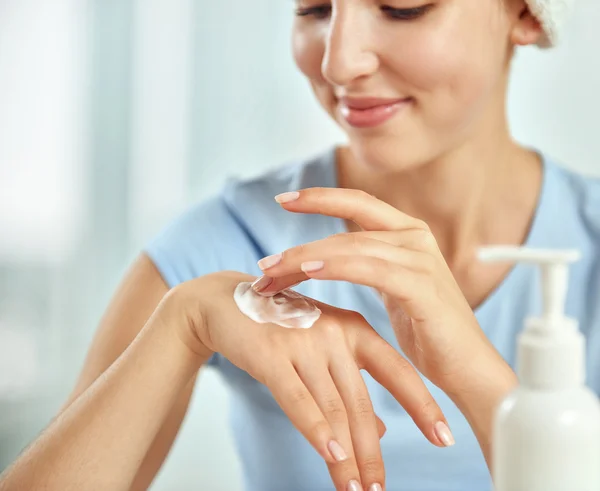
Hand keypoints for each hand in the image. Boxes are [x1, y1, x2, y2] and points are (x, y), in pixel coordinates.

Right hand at [168, 271, 450, 490]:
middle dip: (373, 453)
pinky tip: (332, 457)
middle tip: (379, 489)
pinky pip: (298, 399)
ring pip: (333, 408)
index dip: (421, 406)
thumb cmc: (278, 326)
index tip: (445, 438)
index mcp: (353, 329)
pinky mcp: (272, 354)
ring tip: (355, 490)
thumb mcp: (321, 349)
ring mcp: (303, 343)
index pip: (397, 372)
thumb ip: (349, 385)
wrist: (225, 302)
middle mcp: (334, 334)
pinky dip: (316, 431)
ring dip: (346, 456)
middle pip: (362, 402)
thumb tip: (377, 432)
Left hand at [253, 188, 506, 396]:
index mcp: (407, 234)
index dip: (320, 197)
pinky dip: (336, 268)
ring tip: (272, 273)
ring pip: (350, 248)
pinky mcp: (421, 285)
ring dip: (305, 259)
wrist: (468, 367)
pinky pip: (369, 269)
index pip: (358, 203)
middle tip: (264, 264)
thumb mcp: (393, 287)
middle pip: (345, 230)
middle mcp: (415, 238)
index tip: (283, 199)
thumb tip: (326, 257)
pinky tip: (308, 272)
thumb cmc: (428, 332)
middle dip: (299, 245)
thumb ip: (368, 264)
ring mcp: (420, 259)